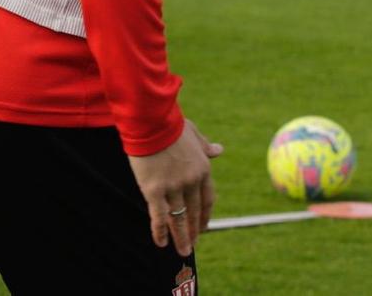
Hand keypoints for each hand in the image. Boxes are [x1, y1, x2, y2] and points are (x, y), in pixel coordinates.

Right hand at [128, 118, 222, 256]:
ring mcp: (174, 187)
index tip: (203, 227)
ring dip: (181, 237)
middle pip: (194, 212)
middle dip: (194, 231)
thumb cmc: (171, 124)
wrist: (152, 120)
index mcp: (203, 169)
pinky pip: (159, 216)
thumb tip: (219, 150)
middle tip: (192, 245)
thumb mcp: (194, 134)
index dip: (205, 216)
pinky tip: (161, 243)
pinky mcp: (155, 190)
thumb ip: (205, 146)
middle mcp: (191, 181)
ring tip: (182, 251)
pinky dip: (160, 231)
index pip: (208, 199)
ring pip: (179, 218)